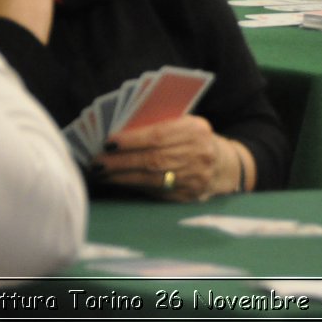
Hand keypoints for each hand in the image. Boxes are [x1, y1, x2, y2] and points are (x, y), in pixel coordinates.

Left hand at [94, 115, 233, 200]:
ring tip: (101, 173)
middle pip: (152, 159)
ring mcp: (195, 177)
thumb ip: (160, 126)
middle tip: (97, 162)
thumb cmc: (195, 140)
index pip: (159, 135)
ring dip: (122, 176)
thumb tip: (120, 136)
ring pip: (151, 178)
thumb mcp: (185, 125)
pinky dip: (134, 186)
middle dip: (121, 161)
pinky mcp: (188, 196)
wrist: (223, 166)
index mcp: (196, 130)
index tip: (108, 142)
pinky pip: (156, 192)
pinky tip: (119, 182)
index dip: (132, 140)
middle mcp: (198, 154)